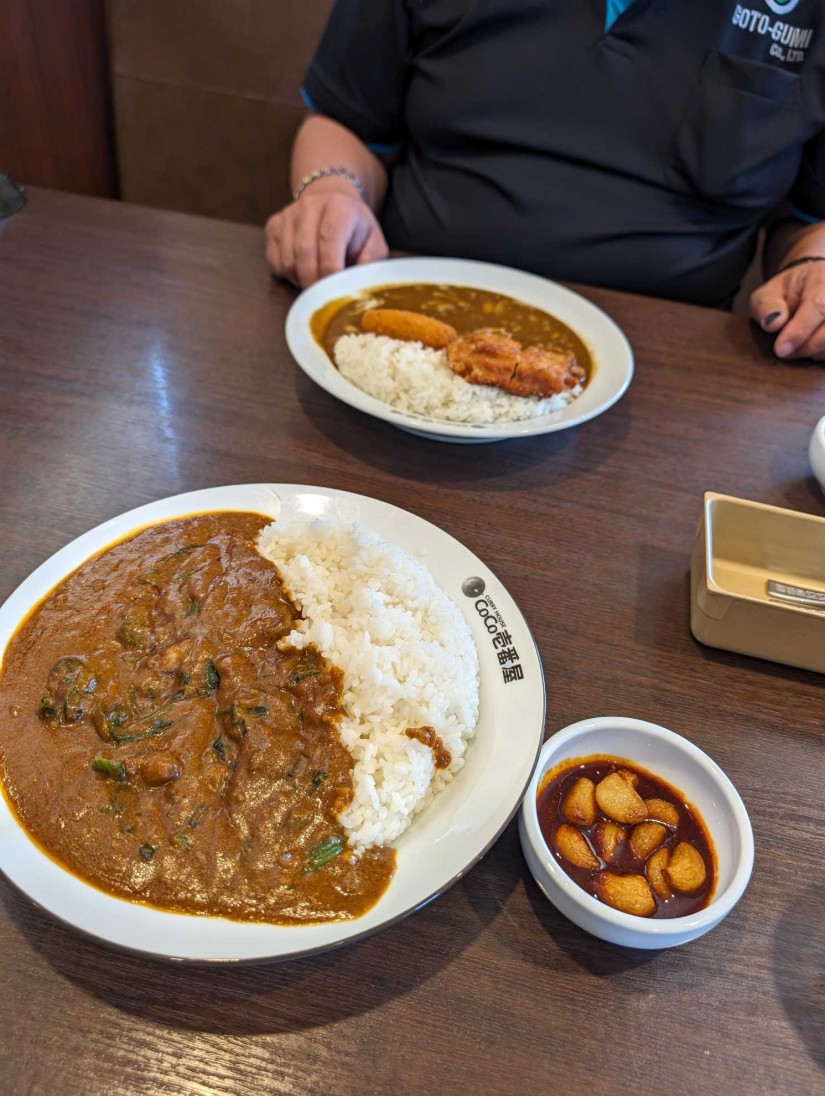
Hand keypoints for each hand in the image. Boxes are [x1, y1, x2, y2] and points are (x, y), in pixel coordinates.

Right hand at [264, 182, 388, 287]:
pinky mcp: (273, 225)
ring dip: (300, 280)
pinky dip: (287, 275)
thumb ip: (370, 264)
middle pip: (304, 252)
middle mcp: (310, 205)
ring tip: (315, 281)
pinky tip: (302, 273)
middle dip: (313, 281)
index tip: (334, 289)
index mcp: (339, 206)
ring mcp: (288, 214)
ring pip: (287, 260)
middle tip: (323, 295)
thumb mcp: (373, 244)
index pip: (329, 239)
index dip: (330, 269)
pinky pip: (274, 261)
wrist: (332, 204)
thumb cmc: (355, 230)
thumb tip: (357, 288)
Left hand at [750, 261, 824, 359]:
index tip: (780, 349)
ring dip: (814, 352)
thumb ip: (766, 306)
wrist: (814, 288)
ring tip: (798, 346)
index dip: (798, 332)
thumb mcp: (769, 293)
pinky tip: (813, 347)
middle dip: (804, 347)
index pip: (818, 306)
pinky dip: (823, 354)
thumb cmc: (790, 292)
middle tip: (784, 351)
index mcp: (823, 278)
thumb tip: (773, 323)